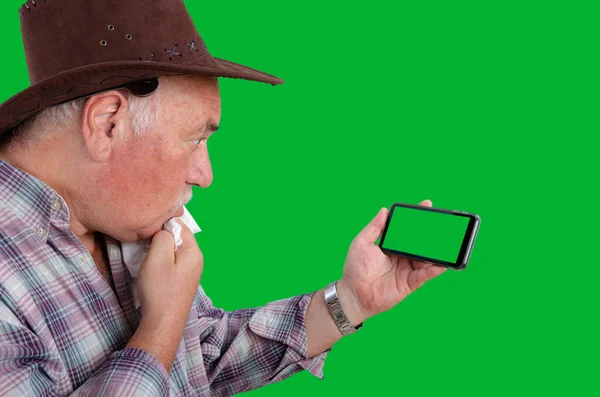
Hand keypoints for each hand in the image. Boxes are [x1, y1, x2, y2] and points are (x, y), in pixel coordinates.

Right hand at [136, 219, 203, 324]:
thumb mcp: (158, 257)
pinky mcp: (183, 281)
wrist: (163, 322)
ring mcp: (191, 272)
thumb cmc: (159, 290)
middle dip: (161, 238)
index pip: (180, 225)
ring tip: (146, 257)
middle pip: (177, 238)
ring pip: (173, 251)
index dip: (162, 224)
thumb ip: (163, 237)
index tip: (147, 230)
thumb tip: (165, 230)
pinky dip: (162, 262)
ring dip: (159, 251)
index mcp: (194, 251)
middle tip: (144, 245)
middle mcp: (196, 260)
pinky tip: (152, 270)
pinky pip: (173, 263)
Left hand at [339, 200, 446, 322]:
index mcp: (391, 244)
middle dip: (431, 231)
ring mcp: (407, 269)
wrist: (354, 294)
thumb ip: (374, 227)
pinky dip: (435, 269)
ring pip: (426, 257)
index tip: (427, 205)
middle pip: (419, 242)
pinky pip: (425, 275)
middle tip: (441, 221)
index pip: (407, 228)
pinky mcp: (410, 283)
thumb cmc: (355, 269)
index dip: (416, 217)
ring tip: (445, 240)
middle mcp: (402, 255)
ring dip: (435, 249)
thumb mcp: (361, 243)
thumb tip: (384, 210)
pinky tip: (442, 263)